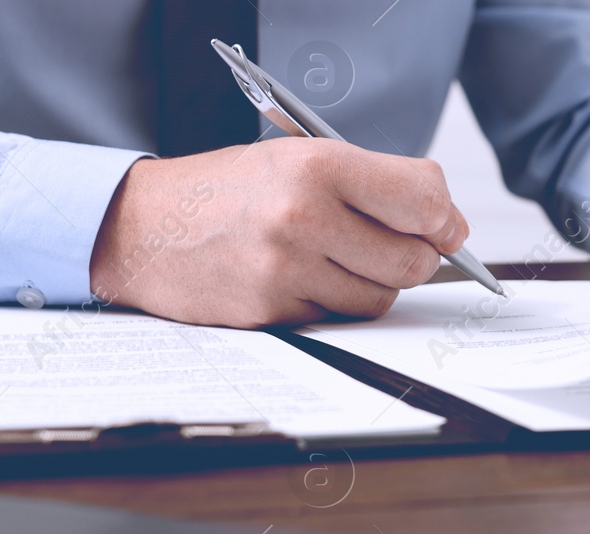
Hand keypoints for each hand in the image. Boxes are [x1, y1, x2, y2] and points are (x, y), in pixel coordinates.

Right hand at [89, 139, 466, 327]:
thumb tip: (444, 224)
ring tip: (339, 258)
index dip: (445, 218)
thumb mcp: (296, 158)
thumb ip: (369, 184)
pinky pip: (339, 318)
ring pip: (381, 297)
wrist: (143, 226)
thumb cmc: (229, 190)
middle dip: (418, 258)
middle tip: (400, 247)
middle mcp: (303, 216)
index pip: (422, 198)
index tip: (446, 226)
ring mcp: (286, 269)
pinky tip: (303, 278)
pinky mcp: (272, 311)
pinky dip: (334, 303)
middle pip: (413, 259)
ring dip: (375, 284)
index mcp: (317, 166)